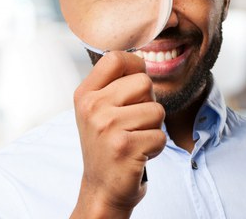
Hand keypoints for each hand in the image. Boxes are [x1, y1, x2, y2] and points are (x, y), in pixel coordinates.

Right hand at [71, 51, 165, 217]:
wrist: (102, 188)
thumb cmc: (108, 143)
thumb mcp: (99, 110)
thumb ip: (115, 83)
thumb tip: (142, 57)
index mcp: (85, 94)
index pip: (116, 58)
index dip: (135, 66)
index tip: (135, 85)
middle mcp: (92, 107)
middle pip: (144, 82)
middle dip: (148, 103)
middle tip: (133, 122)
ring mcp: (107, 127)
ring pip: (157, 110)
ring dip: (153, 128)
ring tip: (135, 139)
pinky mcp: (124, 147)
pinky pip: (160, 135)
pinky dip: (156, 147)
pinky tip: (138, 154)